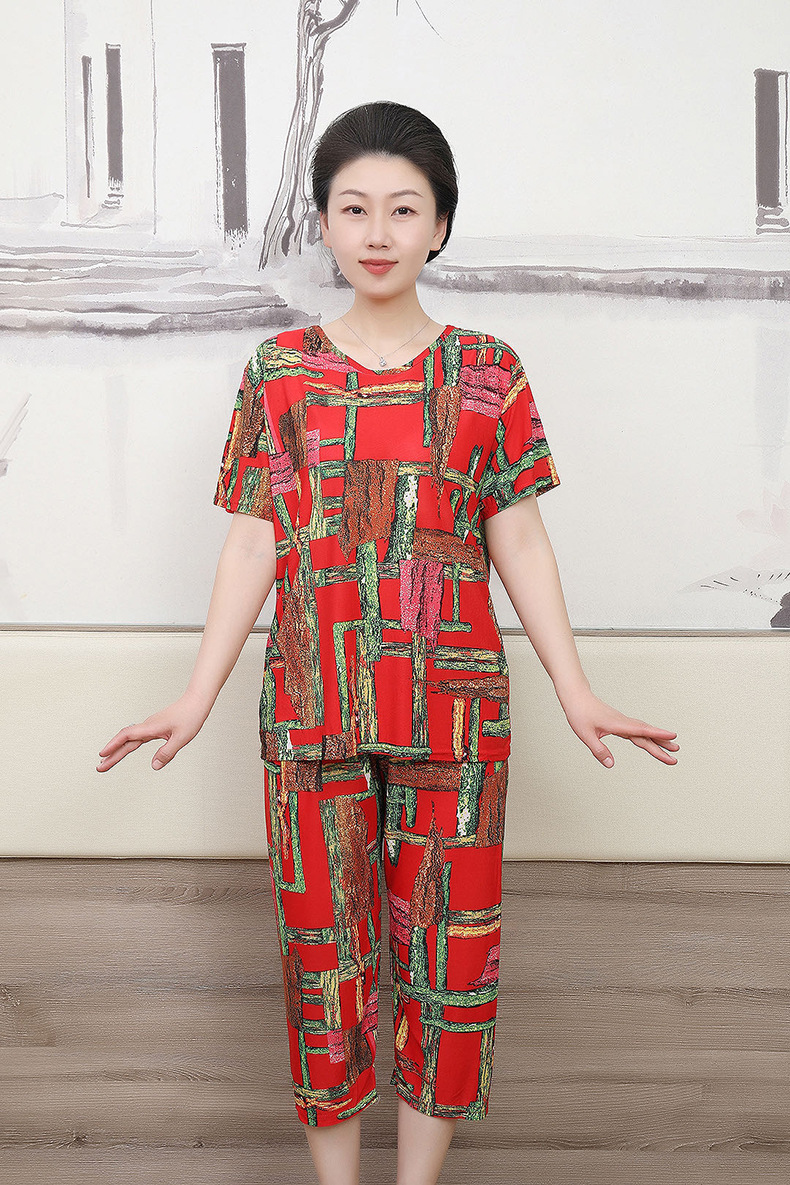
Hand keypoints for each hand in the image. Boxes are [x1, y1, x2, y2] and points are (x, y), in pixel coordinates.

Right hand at [96, 692, 211, 772]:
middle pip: (125, 741)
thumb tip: (154, 766)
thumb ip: (167, 753)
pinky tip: (126, 750)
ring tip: (108, 761)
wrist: (197, 702)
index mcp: (151, 727)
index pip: (127, 737)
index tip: (102, 754)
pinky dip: (129, 745)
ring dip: (118, 751)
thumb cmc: (191, 717)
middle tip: (100, 767)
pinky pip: (138, 738)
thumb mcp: (181, 738)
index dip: (113, 746)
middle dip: (112, 754)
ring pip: (130, 740)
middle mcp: (148, 726)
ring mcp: (151, 726)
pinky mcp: (155, 727)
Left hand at [559, 688, 678, 767]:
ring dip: (657, 740)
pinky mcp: (619, 723)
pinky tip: (651, 741)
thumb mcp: (585, 735)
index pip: (641, 731)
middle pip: (646, 734)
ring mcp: (622, 722)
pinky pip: (637, 731)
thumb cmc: (579, 714)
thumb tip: (611, 765)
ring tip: (672, 748)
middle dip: (662, 745)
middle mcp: (623, 722)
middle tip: (676, 755)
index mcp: (618, 724)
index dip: (658, 734)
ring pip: (643, 732)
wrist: (576, 697)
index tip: (673, 736)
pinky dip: (647, 736)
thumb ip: (599, 750)